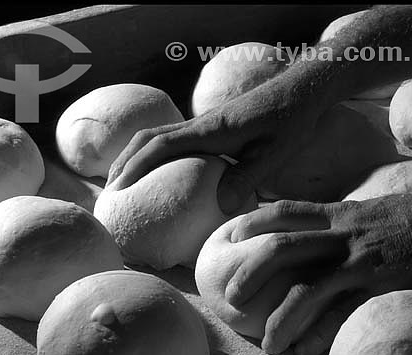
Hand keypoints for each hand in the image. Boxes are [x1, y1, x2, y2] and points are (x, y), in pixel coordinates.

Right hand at [106, 74, 323, 212]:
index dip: (135, 165)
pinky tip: (160, 172)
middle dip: (124, 162)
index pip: (159, 145)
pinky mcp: (211, 129)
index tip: (118, 188)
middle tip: (110, 189)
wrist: (301, 91)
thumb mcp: (274, 153)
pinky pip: (173, 140)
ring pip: (157, 137)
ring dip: (135, 157)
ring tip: (124, 181)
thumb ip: (247, 177)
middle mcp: (199, 126)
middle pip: (148, 138)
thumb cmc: (290, 121)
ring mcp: (203, 126)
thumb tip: (221, 206)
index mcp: (209, 131)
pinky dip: (155, 155)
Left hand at [225, 188, 411, 354]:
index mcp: (339, 215)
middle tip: (232, 298)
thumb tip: (306, 238)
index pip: (286, 212)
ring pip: (308, 289)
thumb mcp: (367, 215)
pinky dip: (321, 334)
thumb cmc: (411, 223)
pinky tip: (306, 349)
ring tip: (268, 344)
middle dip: (250, 273)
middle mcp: (344, 236)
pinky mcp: (384, 289)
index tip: (230, 236)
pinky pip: (344, 314)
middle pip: (282, 248)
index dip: (253, 222)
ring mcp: (363, 263)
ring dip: (281, 319)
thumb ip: (335, 226)